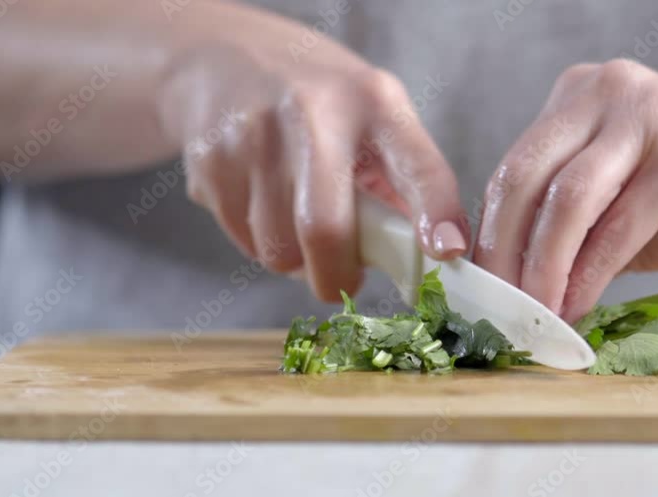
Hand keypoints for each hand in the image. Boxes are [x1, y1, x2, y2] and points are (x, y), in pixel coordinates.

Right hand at [159, 12, 467, 300]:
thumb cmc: (319, 101)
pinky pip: (244, 242)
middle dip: (337, 277)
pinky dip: (260, 243)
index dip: (435, 211)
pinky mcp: (211, 160)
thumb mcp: (373, 115)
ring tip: (299, 224)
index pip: (416, 164)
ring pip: (278, 251)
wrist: (223, 57)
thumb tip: (432, 257)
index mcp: (374, 103)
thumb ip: (402, 180)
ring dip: (295, 260)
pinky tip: (264, 205)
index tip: (445, 251)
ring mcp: (254, 135)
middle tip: (344, 279)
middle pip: (324, 228)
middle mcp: (313, 113)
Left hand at [474, 59, 657, 322]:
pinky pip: (618, 225)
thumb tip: (514, 284)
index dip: (489, 233)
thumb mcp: (620, 207)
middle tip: (497, 310)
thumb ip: (570, 230)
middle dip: (503, 253)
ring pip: (566, 202)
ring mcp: (645, 115)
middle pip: (525, 178)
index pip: (514, 168)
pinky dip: (590, 275)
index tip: (480, 288)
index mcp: (579, 97)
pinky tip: (578, 307)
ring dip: (543, 271)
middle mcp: (606, 91)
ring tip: (535, 318)